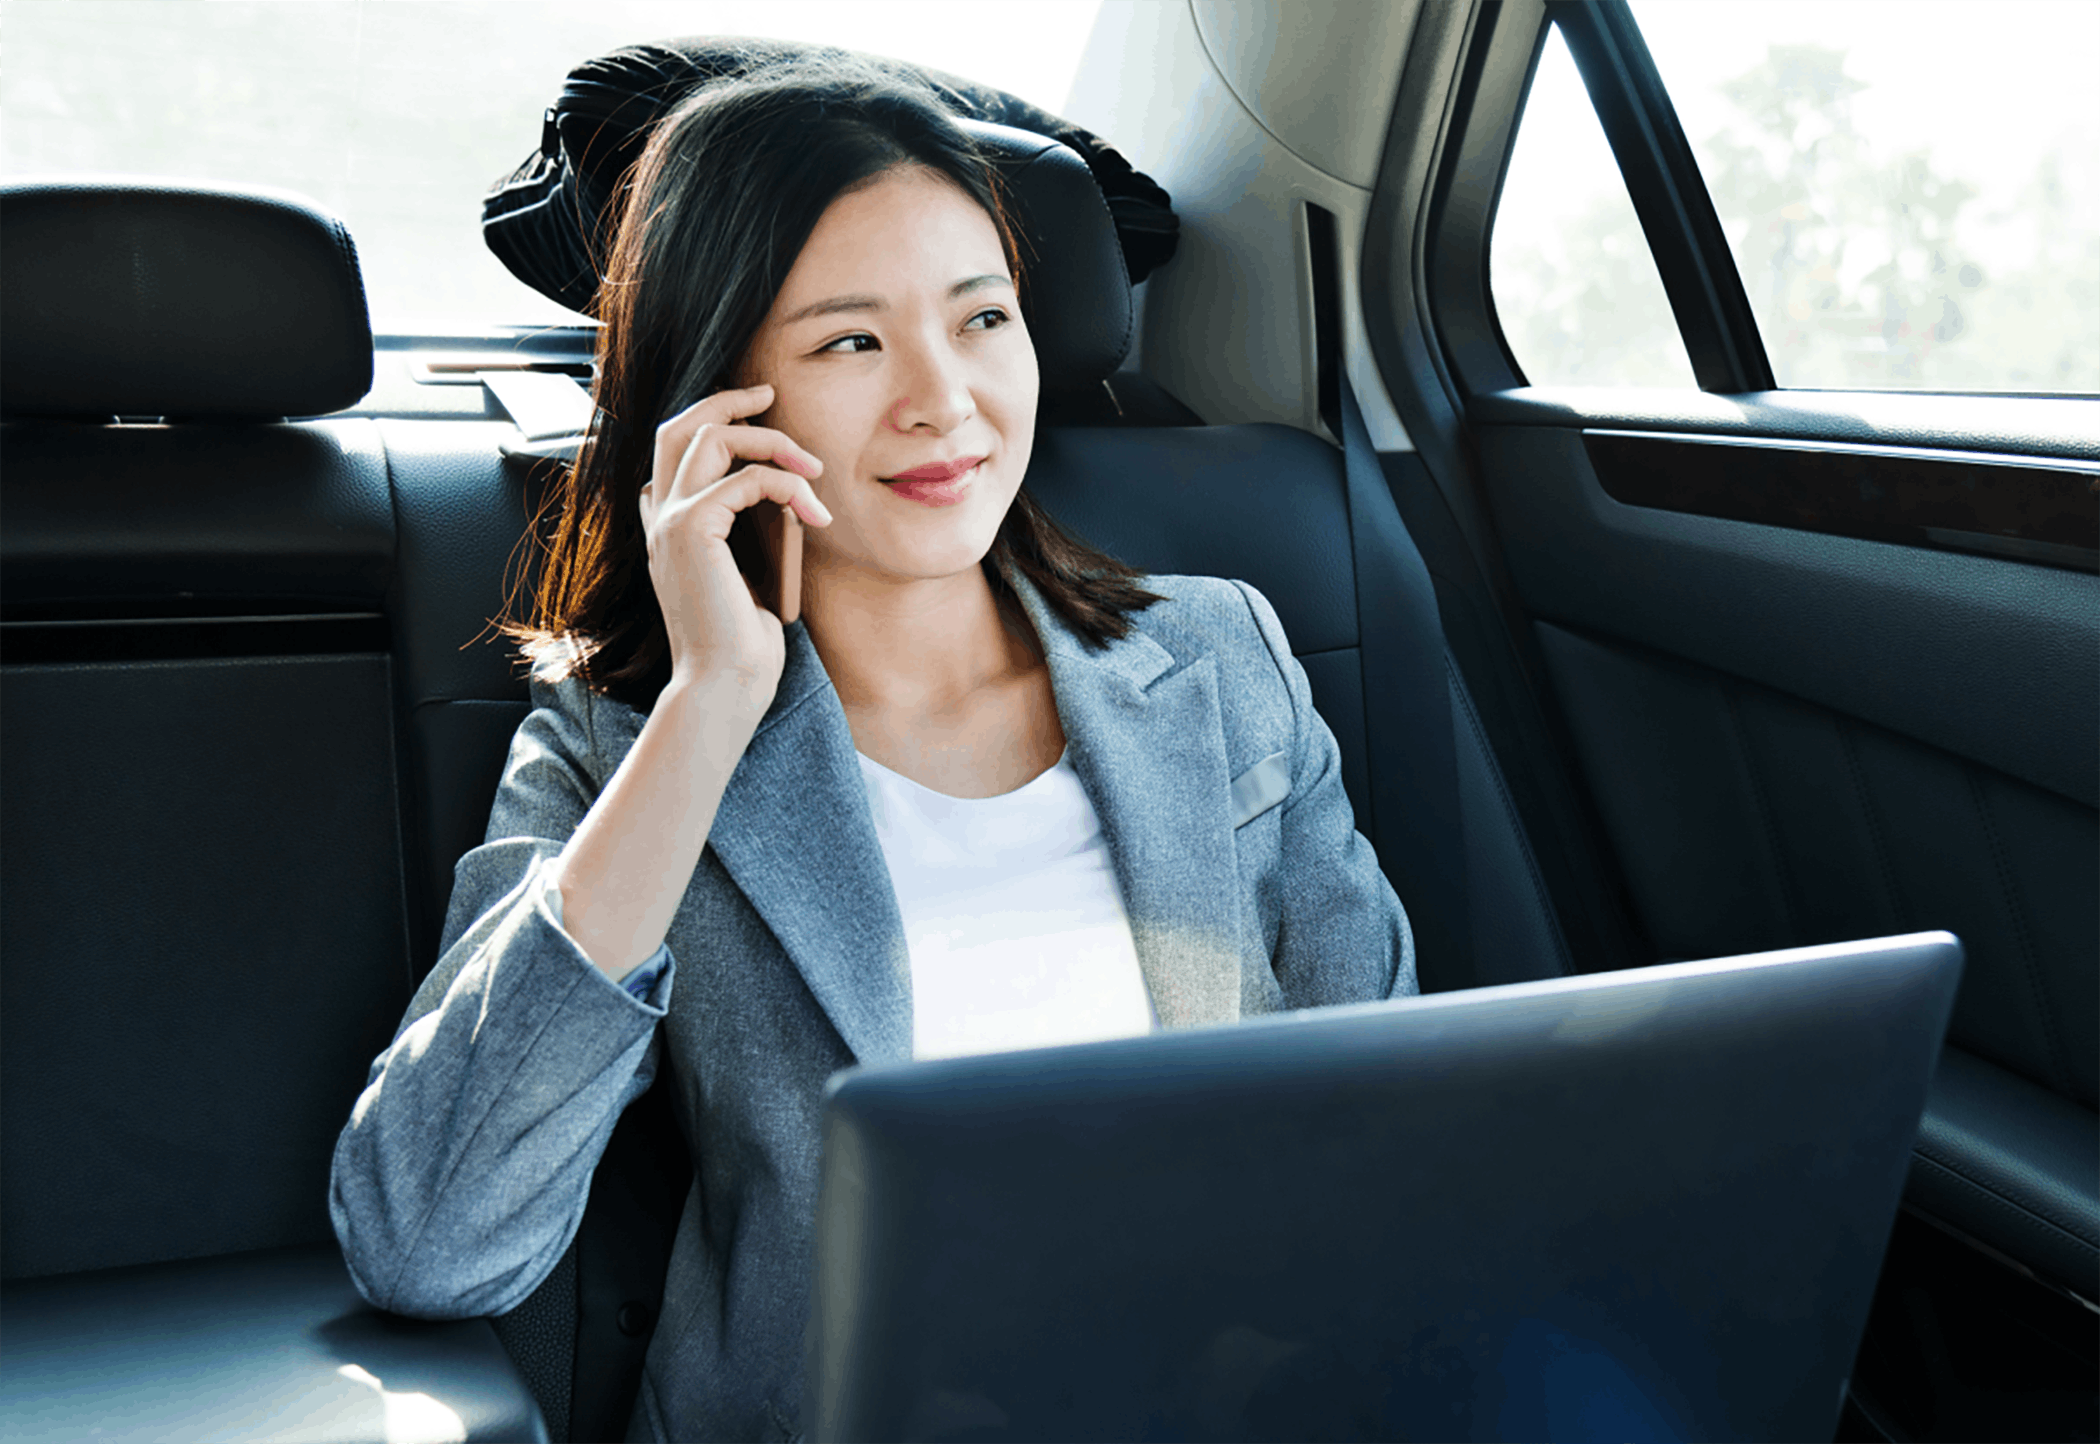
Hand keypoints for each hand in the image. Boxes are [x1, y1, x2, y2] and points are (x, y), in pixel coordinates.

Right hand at [640, 384, 831, 704]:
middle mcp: (660, 517)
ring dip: (770, 440)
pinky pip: (746, 479)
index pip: (673, 450)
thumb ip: (749, 532)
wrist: (725, 685)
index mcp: (668, 527)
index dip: (711, 419)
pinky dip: (788, 486)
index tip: (760, 411)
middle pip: (679, 426)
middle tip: (770, 394)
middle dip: (727, 400)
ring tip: (812, 468)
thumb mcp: (749, 574)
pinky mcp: (691, 530)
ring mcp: (670, 521)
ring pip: (710, 436)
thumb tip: (783, 496)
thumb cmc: (742, 644)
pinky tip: (814, 514)